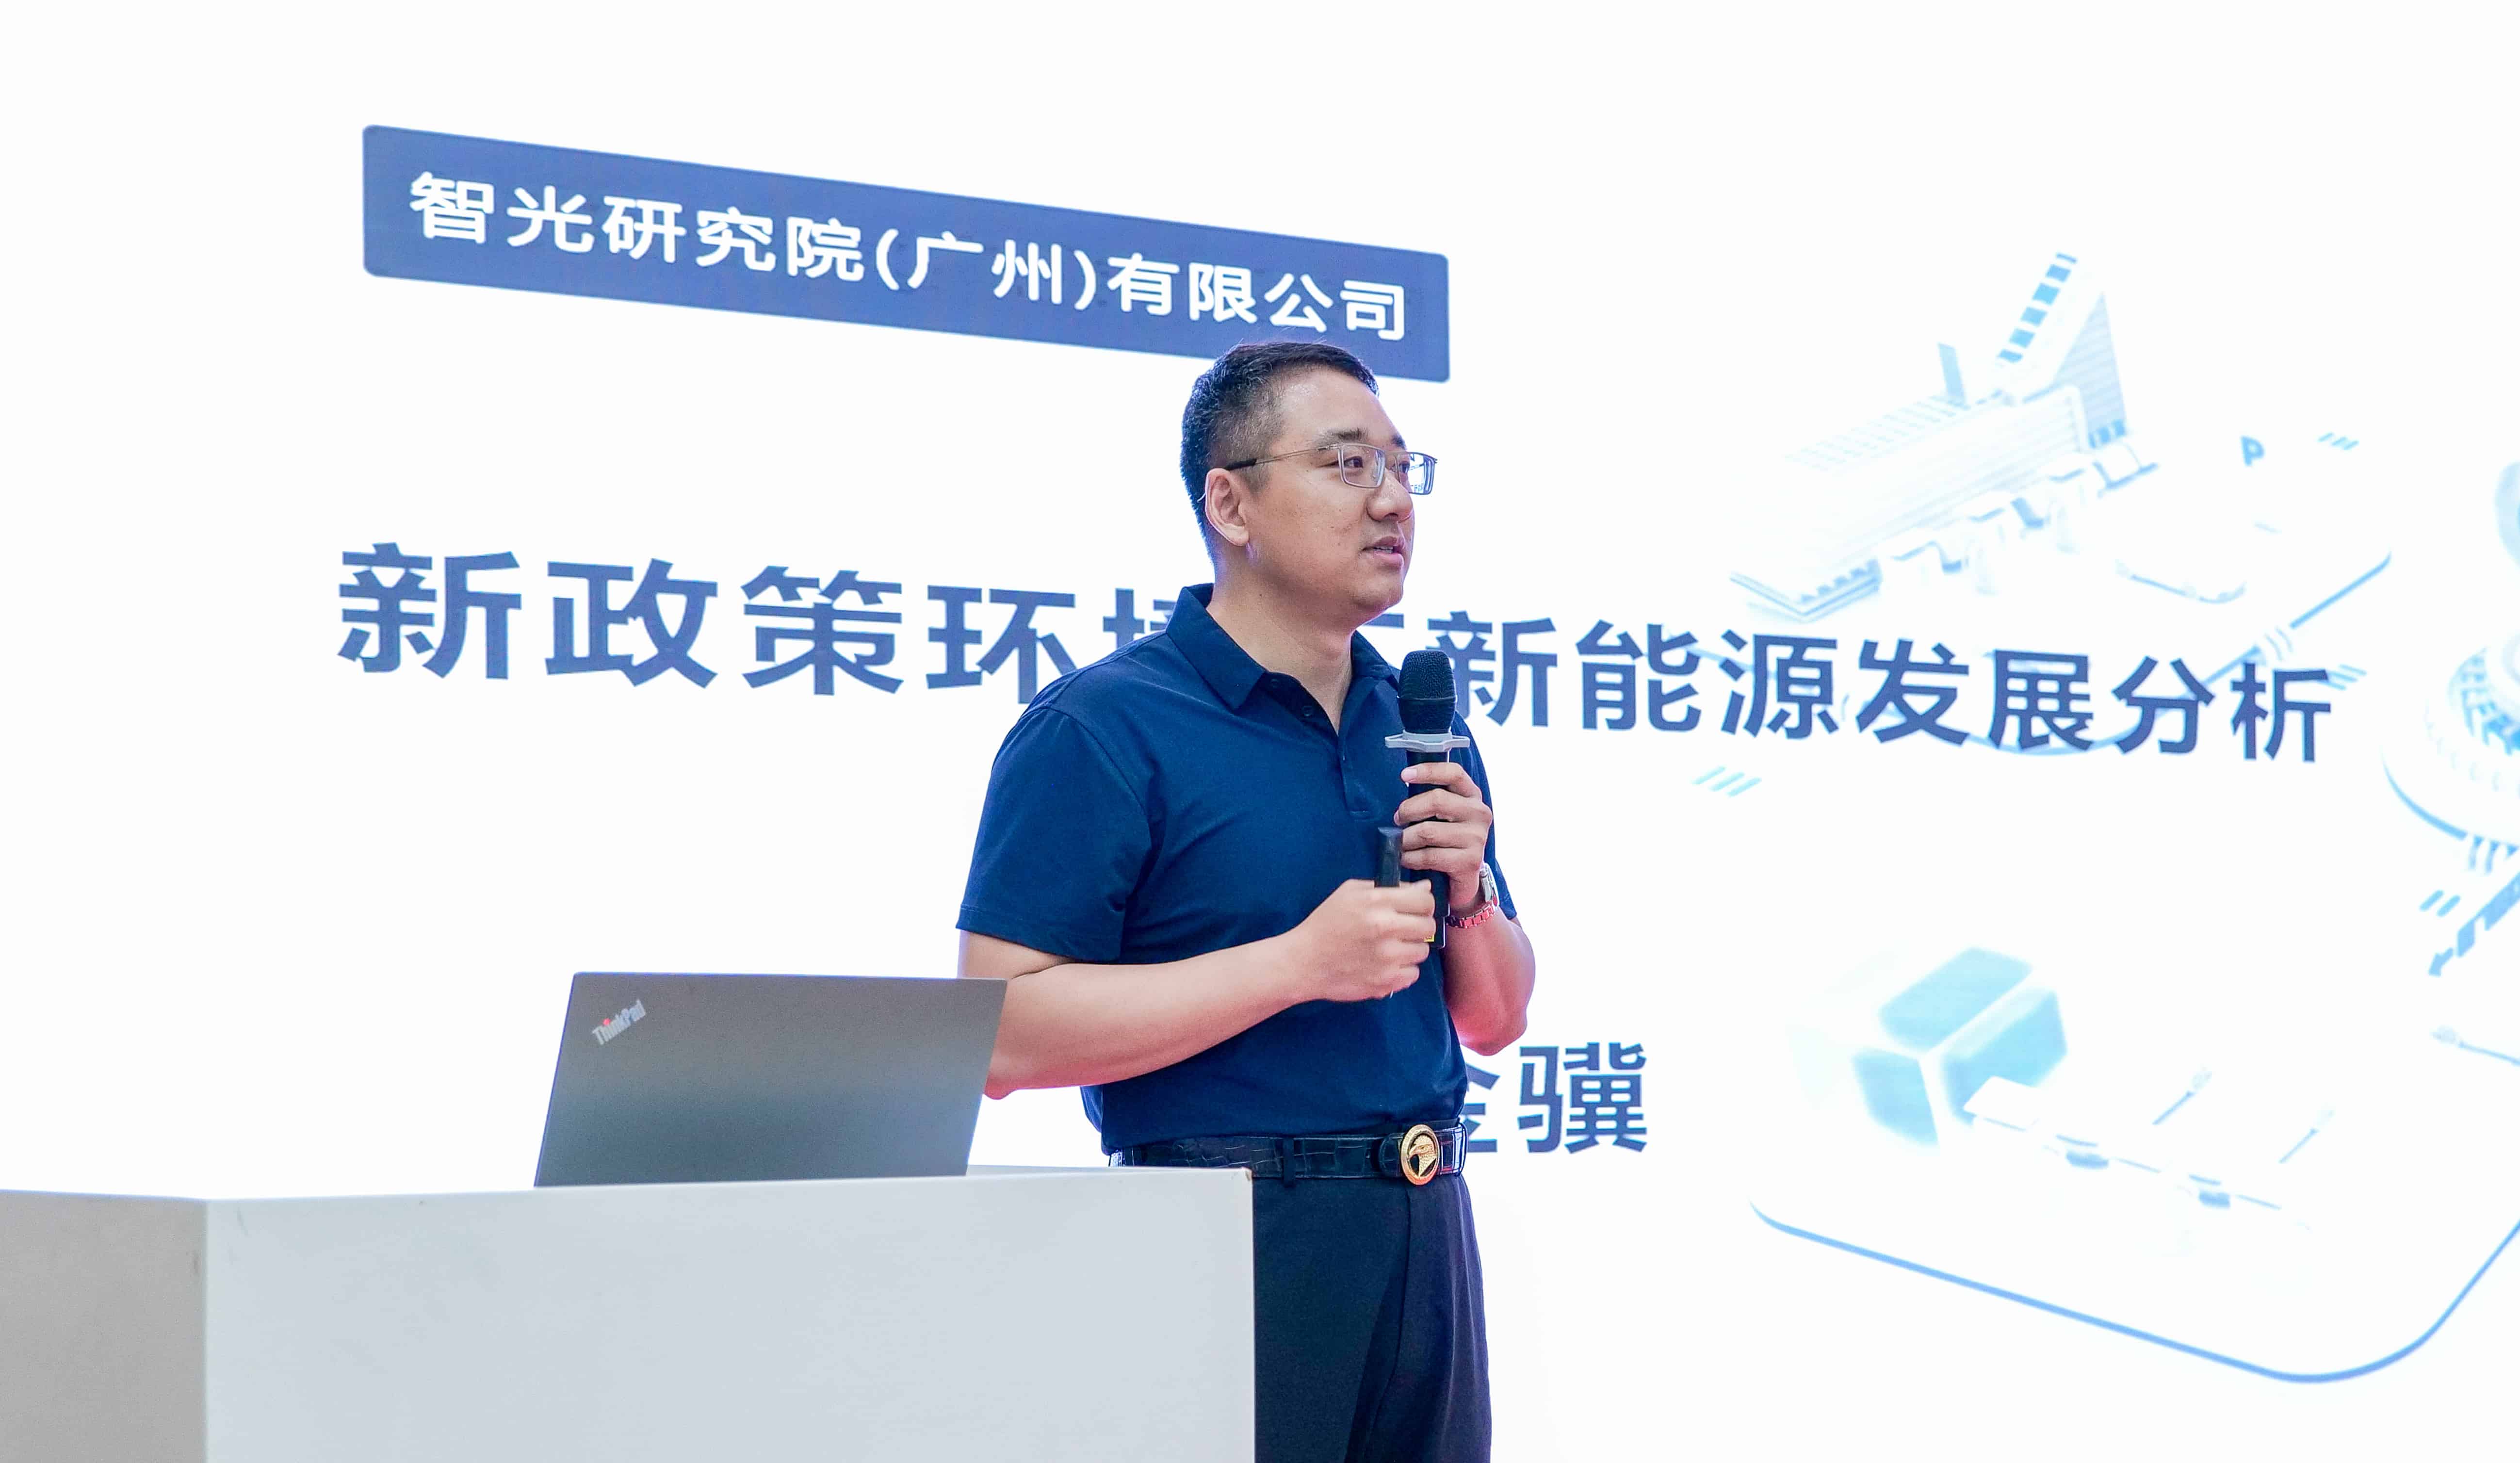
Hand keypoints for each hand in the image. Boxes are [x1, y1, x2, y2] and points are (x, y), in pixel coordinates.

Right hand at [1288, 879, 1436, 1001]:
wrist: (1303, 962)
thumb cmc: (1325, 922)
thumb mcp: (1350, 893)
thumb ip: (1390, 887)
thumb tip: (1425, 888)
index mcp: (1376, 902)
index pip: (1425, 901)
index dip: (1422, 904)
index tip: (1412, 910)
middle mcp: (1385, 928)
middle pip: (1428, 926)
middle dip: (1418, 926)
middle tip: (1402, 930)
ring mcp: (1387, 958)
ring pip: (1422, 952)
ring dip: (1410, 949)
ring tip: (1390, 948)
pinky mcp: (1385, 982)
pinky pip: (1413, 974)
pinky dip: (1402, 971)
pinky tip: (1385, 965)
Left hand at [1396, 762, 1493, 914]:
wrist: (1462, 878)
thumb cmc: (1446, 840)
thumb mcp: (1443, 815)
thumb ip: (1431, 798)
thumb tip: (1405, 784)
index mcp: (1472, 795)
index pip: (1453, 773)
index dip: (1428, 771)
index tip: (1404, 775)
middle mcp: (1479, 813)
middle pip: (1436, 800)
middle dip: (1408, 809)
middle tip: (1398, 819)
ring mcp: (1477, 838)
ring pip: (1428, 831)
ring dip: (1405, 838)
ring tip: (1400, 843)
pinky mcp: (1470, 861)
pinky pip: (1429, 856)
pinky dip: (1411, 858)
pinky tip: (1406, 858)